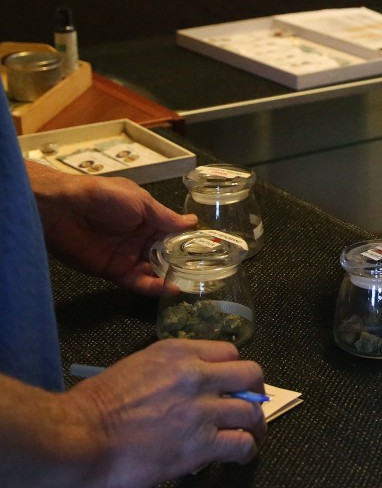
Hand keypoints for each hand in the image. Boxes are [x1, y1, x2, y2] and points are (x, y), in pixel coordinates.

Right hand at [7, 341, 266, 487]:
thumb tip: (189, 388)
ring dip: (255, 426)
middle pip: (251, 375)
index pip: (229, 352)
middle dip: (255, 392)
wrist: (81, 434)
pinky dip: (247, 451)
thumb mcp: (139, 365)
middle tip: (250, 408)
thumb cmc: (98, 402)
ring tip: (250, 437)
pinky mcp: (201, 444)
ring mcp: (202, 409)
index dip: (234, 372)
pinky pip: (241, 444)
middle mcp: (197, 374)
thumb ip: (171, 371)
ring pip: (252, 412)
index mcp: (179, 352)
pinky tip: (240, 455)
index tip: (232, 386)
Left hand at [29, 163, 196, 294]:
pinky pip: (138, 282)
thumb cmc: (105, 198)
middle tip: (206, 272)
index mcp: (148, 217)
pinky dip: (154, 287)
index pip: (174, 231)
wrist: (64, 211)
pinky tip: (170, 289)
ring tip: (193, 283)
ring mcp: (128, 255)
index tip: (211, 250)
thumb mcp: (140, 202)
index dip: (189, 240)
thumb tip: (192, 223)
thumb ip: (165, 217)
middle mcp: (141, 237)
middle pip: (166, 253)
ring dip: (171, 276)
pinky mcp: (115, 272)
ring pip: (155, 270)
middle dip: (183, 262)